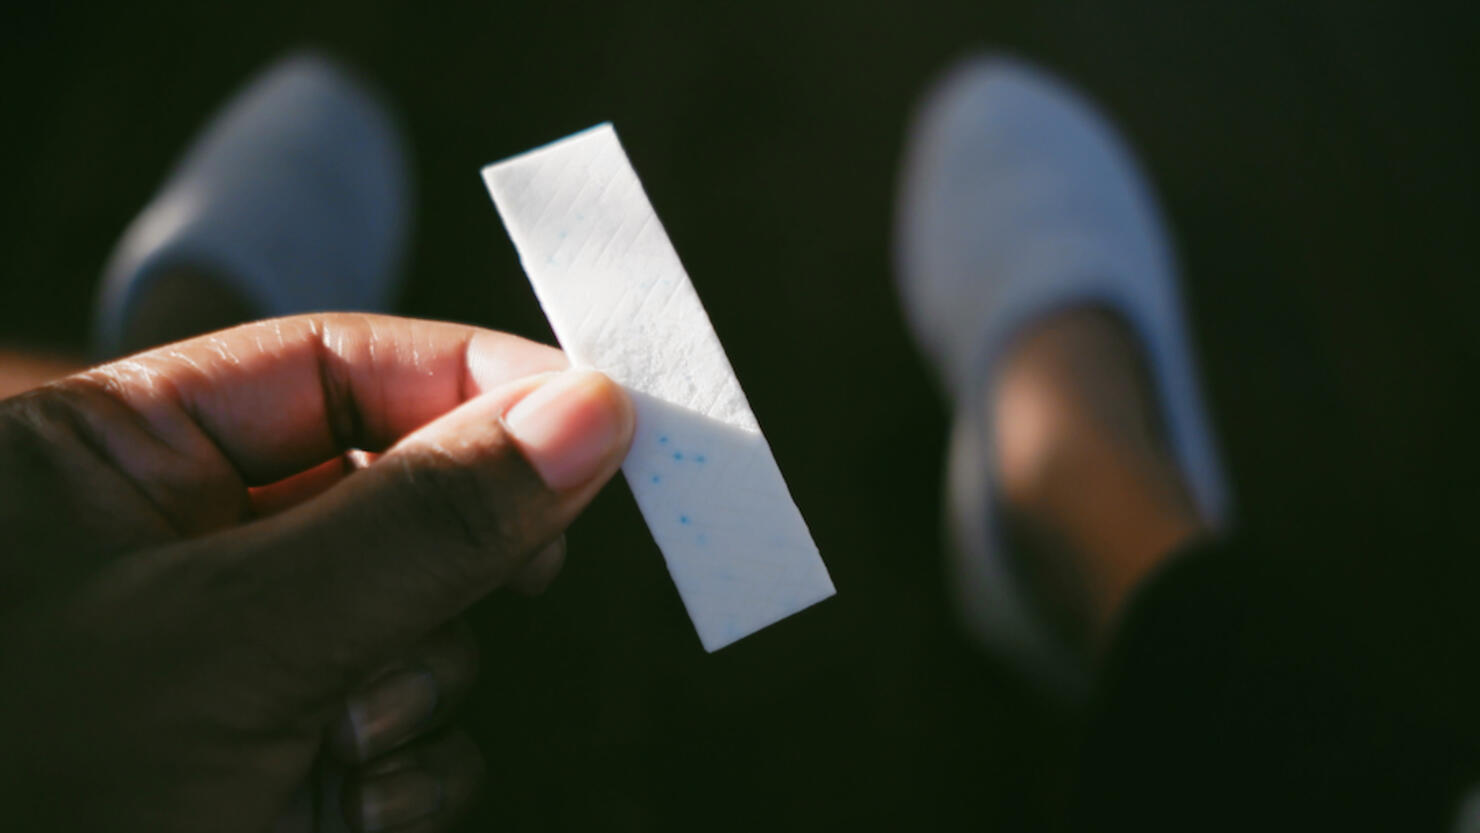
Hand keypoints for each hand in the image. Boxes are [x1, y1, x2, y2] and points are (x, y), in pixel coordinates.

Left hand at [0, 314, 633, 831]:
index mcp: (123, 459)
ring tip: (346, 737)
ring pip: (426, 618)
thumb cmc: (43, 789)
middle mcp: (188, 547)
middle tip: (535, 559)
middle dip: (457, 550)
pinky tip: (351, 803)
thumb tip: (591, 416)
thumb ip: (422, 520)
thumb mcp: (237, 634)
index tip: (596, 411)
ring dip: (422, 680)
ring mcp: (248, 661)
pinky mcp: (291, 760)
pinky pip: (418, 730)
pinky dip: (413, 771)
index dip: (471, 378)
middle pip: (401, 489)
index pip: (333, 362)